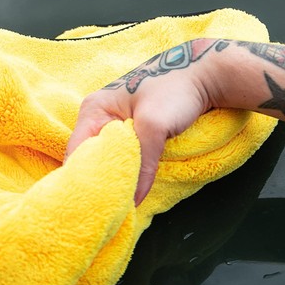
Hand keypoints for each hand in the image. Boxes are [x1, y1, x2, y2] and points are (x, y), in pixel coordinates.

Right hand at [65, 41, 218, 204]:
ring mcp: (117, 125)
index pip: (76, 153)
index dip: (82, 179)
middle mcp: (100, 117)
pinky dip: (127, 173)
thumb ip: (142, 165)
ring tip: (118, 205)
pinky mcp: (134, 132)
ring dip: (115, 180)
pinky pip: (124, 158)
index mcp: (94, 109)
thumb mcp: (155, 127)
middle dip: (98, 183)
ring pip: (108, 160)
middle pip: (90, 158)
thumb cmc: (177, 90)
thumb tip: (134, 203)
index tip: (91, 205)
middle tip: (106, 209)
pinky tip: (131, 190)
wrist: (207, 74)